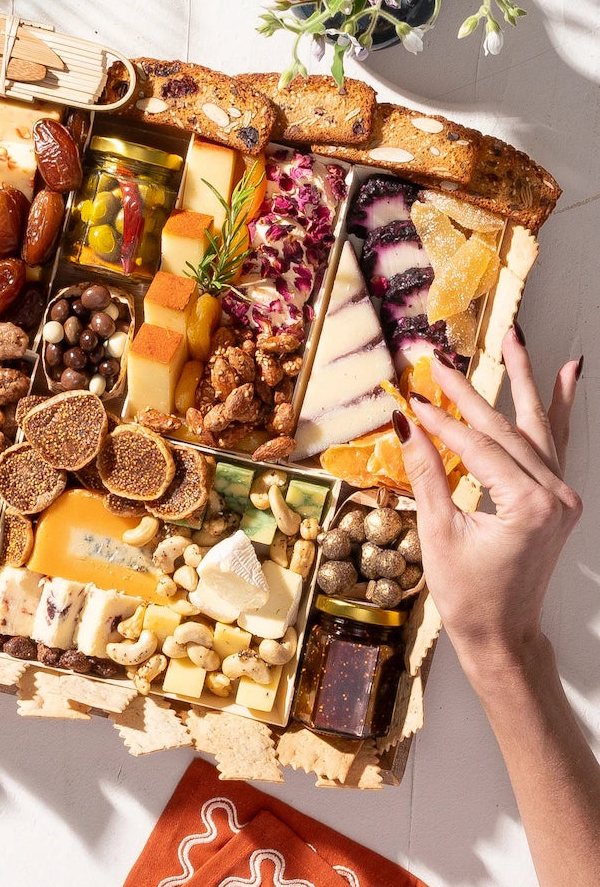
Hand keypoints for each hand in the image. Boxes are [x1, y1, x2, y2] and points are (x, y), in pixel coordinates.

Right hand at [396, 328, 581, 675]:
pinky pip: (557, 443)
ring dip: (525, 379)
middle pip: (506, 428)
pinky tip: (568, 373)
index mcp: (527, 505)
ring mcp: (563, 495)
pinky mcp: (559, 498)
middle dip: (469, 392)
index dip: (438, 420)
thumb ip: (425, 472)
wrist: (503, 633)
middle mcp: (555, 494)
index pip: (476, 446)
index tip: (409, 395)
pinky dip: (560, 407)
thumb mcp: (439, 532)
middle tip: (439, 360)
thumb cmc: (468, 594)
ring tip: (517, 338)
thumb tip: (404, 424)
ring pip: (538, 425)